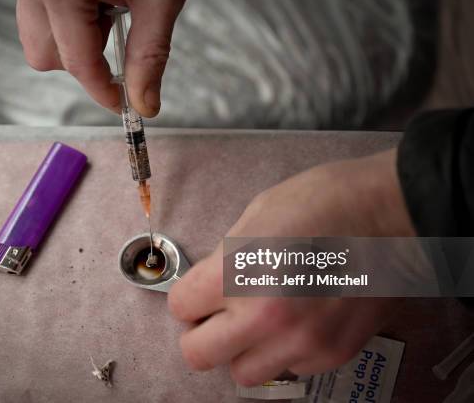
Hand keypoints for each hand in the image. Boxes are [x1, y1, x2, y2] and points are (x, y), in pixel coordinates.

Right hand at [16, 0, 185, 116]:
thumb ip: (150, 55)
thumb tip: (144, 101)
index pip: (77, 62)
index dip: (104, 91)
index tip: (124, 104)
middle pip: (44, 55)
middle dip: (82, 62)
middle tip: (119, 44)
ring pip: (39, 36)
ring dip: (76, 40)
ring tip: (112, 11)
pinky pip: (41, 13)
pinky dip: (71, 19)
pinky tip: (99, 0)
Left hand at [168, 148, 415, 385]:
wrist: (394, 213)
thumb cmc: (326, 200)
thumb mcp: (257, 213)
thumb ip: (226, 257)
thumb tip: (212, 285)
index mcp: (236, 274)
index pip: (180, 307)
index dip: (188, 297)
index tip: (199, 293)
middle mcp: (264, 318)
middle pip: (199, 355)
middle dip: (200, 334)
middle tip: (216, 315)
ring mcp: (301, 342)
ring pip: (244, 373)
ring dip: (243, 350)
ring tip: (259, 322)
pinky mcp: (333, 354)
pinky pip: (291, 368)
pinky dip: (285, 351)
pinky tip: (299, 321)